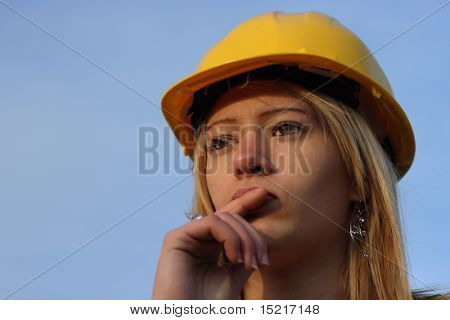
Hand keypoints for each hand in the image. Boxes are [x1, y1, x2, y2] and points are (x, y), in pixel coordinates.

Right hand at [151, 187, 269, 298]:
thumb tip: (259, 239)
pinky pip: (211, 222)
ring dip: (244, 238)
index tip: (264, 194)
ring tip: (250, 263)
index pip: (228, 218)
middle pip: (231, 217)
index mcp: (208, 245)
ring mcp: (185, 236)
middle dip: (253, 236)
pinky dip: (229, 237)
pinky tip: (233, 258)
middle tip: (262, 260)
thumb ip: (244, 254)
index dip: (246, 204)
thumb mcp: (235, 276)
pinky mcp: (176, 237)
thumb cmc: (210, 304)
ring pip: (223, 217)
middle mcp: (196, 238)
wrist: (190, 318)